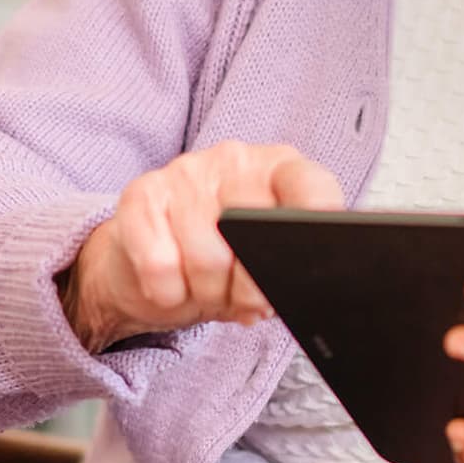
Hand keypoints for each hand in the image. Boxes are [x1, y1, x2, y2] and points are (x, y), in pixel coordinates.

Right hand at [61, 142, 343, 351]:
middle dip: (253, 287)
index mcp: (280, 169)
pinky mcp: (142, 194)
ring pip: (206, 259)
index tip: (322, 251)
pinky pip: (159, 265)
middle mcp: (236, 160)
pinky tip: (172, 287)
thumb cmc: (223, 261)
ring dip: (208, 294)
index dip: (318, 218)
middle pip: (254, 233)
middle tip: (248, 302)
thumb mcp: (264, 261)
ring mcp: (187, 172)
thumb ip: (287, 266)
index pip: (311, 186)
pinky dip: (169, 293)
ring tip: (208, 291)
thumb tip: (295, 291)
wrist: (151, 265)